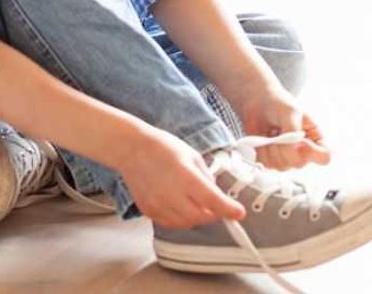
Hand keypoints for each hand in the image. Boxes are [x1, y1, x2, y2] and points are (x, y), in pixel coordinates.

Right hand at [115, 126, 246, 229]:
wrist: (132, 149)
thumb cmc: (162, 147)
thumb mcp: (192, 155)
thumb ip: (206, 177)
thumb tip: (215, 194)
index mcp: (186, 176)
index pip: (212, 200)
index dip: (228, 209)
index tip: (239, 213)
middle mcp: (171, 193)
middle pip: (201, 217)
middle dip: (213, 214)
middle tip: (216, 206)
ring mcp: (158, 204)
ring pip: (186, 223)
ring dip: (197, 217)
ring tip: (196, 202)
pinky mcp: (149, 210)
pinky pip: (171, 223)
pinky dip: (180, 218)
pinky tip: (180, 204)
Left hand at [236, 85, 330, 170]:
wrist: (260, 102)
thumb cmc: (280, 104)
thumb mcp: (291, 112)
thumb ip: (293, 132)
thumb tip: (292, 151)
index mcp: (316, 140)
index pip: (324, 158)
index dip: (311, 152)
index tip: (299, 139)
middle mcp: (303, 153)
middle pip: (298, 164)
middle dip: (284, 145)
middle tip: (279, 129)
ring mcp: (286, 159)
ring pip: (280, 166)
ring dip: (271, 146)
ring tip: (272, 131)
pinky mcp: (270, 161)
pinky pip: (265, 164)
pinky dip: (261, 149)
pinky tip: (264, 137)